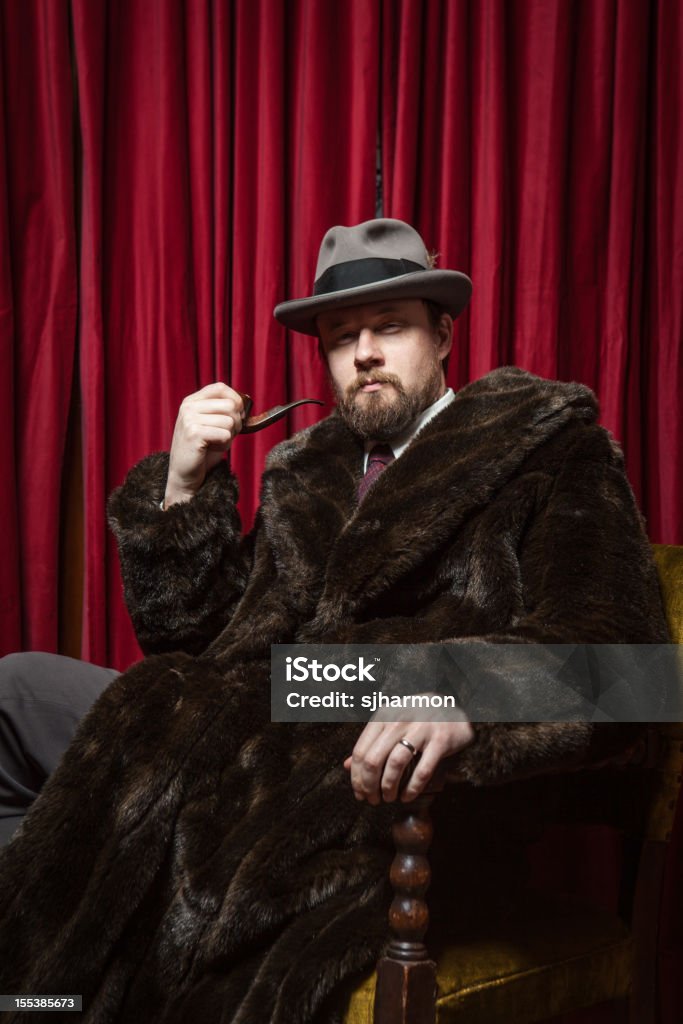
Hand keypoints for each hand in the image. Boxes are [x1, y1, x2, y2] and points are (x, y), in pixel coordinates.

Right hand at [164, 383, 244, 506]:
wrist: (184, 474)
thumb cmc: (202, 450)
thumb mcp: (211, 424)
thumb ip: (223, 411)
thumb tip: (245, 403)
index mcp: (192, 401)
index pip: (221, 387)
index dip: (236, 400)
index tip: (238, 415)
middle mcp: (188, 407)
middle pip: (230, 405)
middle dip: (236, 422)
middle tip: (226, 435)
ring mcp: (189, 419)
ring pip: (230, 421)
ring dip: (229, 436)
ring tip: (215, 443)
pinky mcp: (194, 434)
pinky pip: (225, 434)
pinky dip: (224, 445)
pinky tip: (211, 449)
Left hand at [344, 713, 474, 804]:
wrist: (453, 707)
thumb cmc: (417, 719)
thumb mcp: (391, 724)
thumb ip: (370, 743)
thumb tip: (346, 766)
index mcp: (383, 716)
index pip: (360, 751)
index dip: (357, 777)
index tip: (359, 793)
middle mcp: (399, 720)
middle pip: (374, 760)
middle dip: (369, 786)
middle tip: (373, 800)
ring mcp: (421, 729)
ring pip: (395, 765)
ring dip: (389, 788)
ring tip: (389, 798)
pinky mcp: (440, 740)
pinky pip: (422, 770)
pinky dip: (412, 788)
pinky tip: (407, 796)